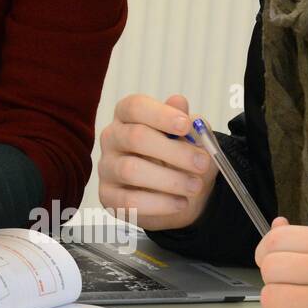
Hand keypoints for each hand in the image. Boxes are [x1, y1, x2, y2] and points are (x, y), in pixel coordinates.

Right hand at [97, 93, 214, 229]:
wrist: (179, 195)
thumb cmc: (181, 159)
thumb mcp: (192, 139)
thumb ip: (187, 122)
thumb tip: (179, 103)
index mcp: (128, 117)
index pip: (134, 107)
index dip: (160, 115)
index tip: (186, 125)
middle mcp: (112, 138)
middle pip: (135, 137)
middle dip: (174, 151)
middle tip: (201, 163)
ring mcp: (106, 167)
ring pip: (131, 170)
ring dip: (170, 180)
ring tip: (195, 186)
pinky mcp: (108, 196)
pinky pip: (129, 201)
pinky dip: (160, 204)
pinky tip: (180, 202)